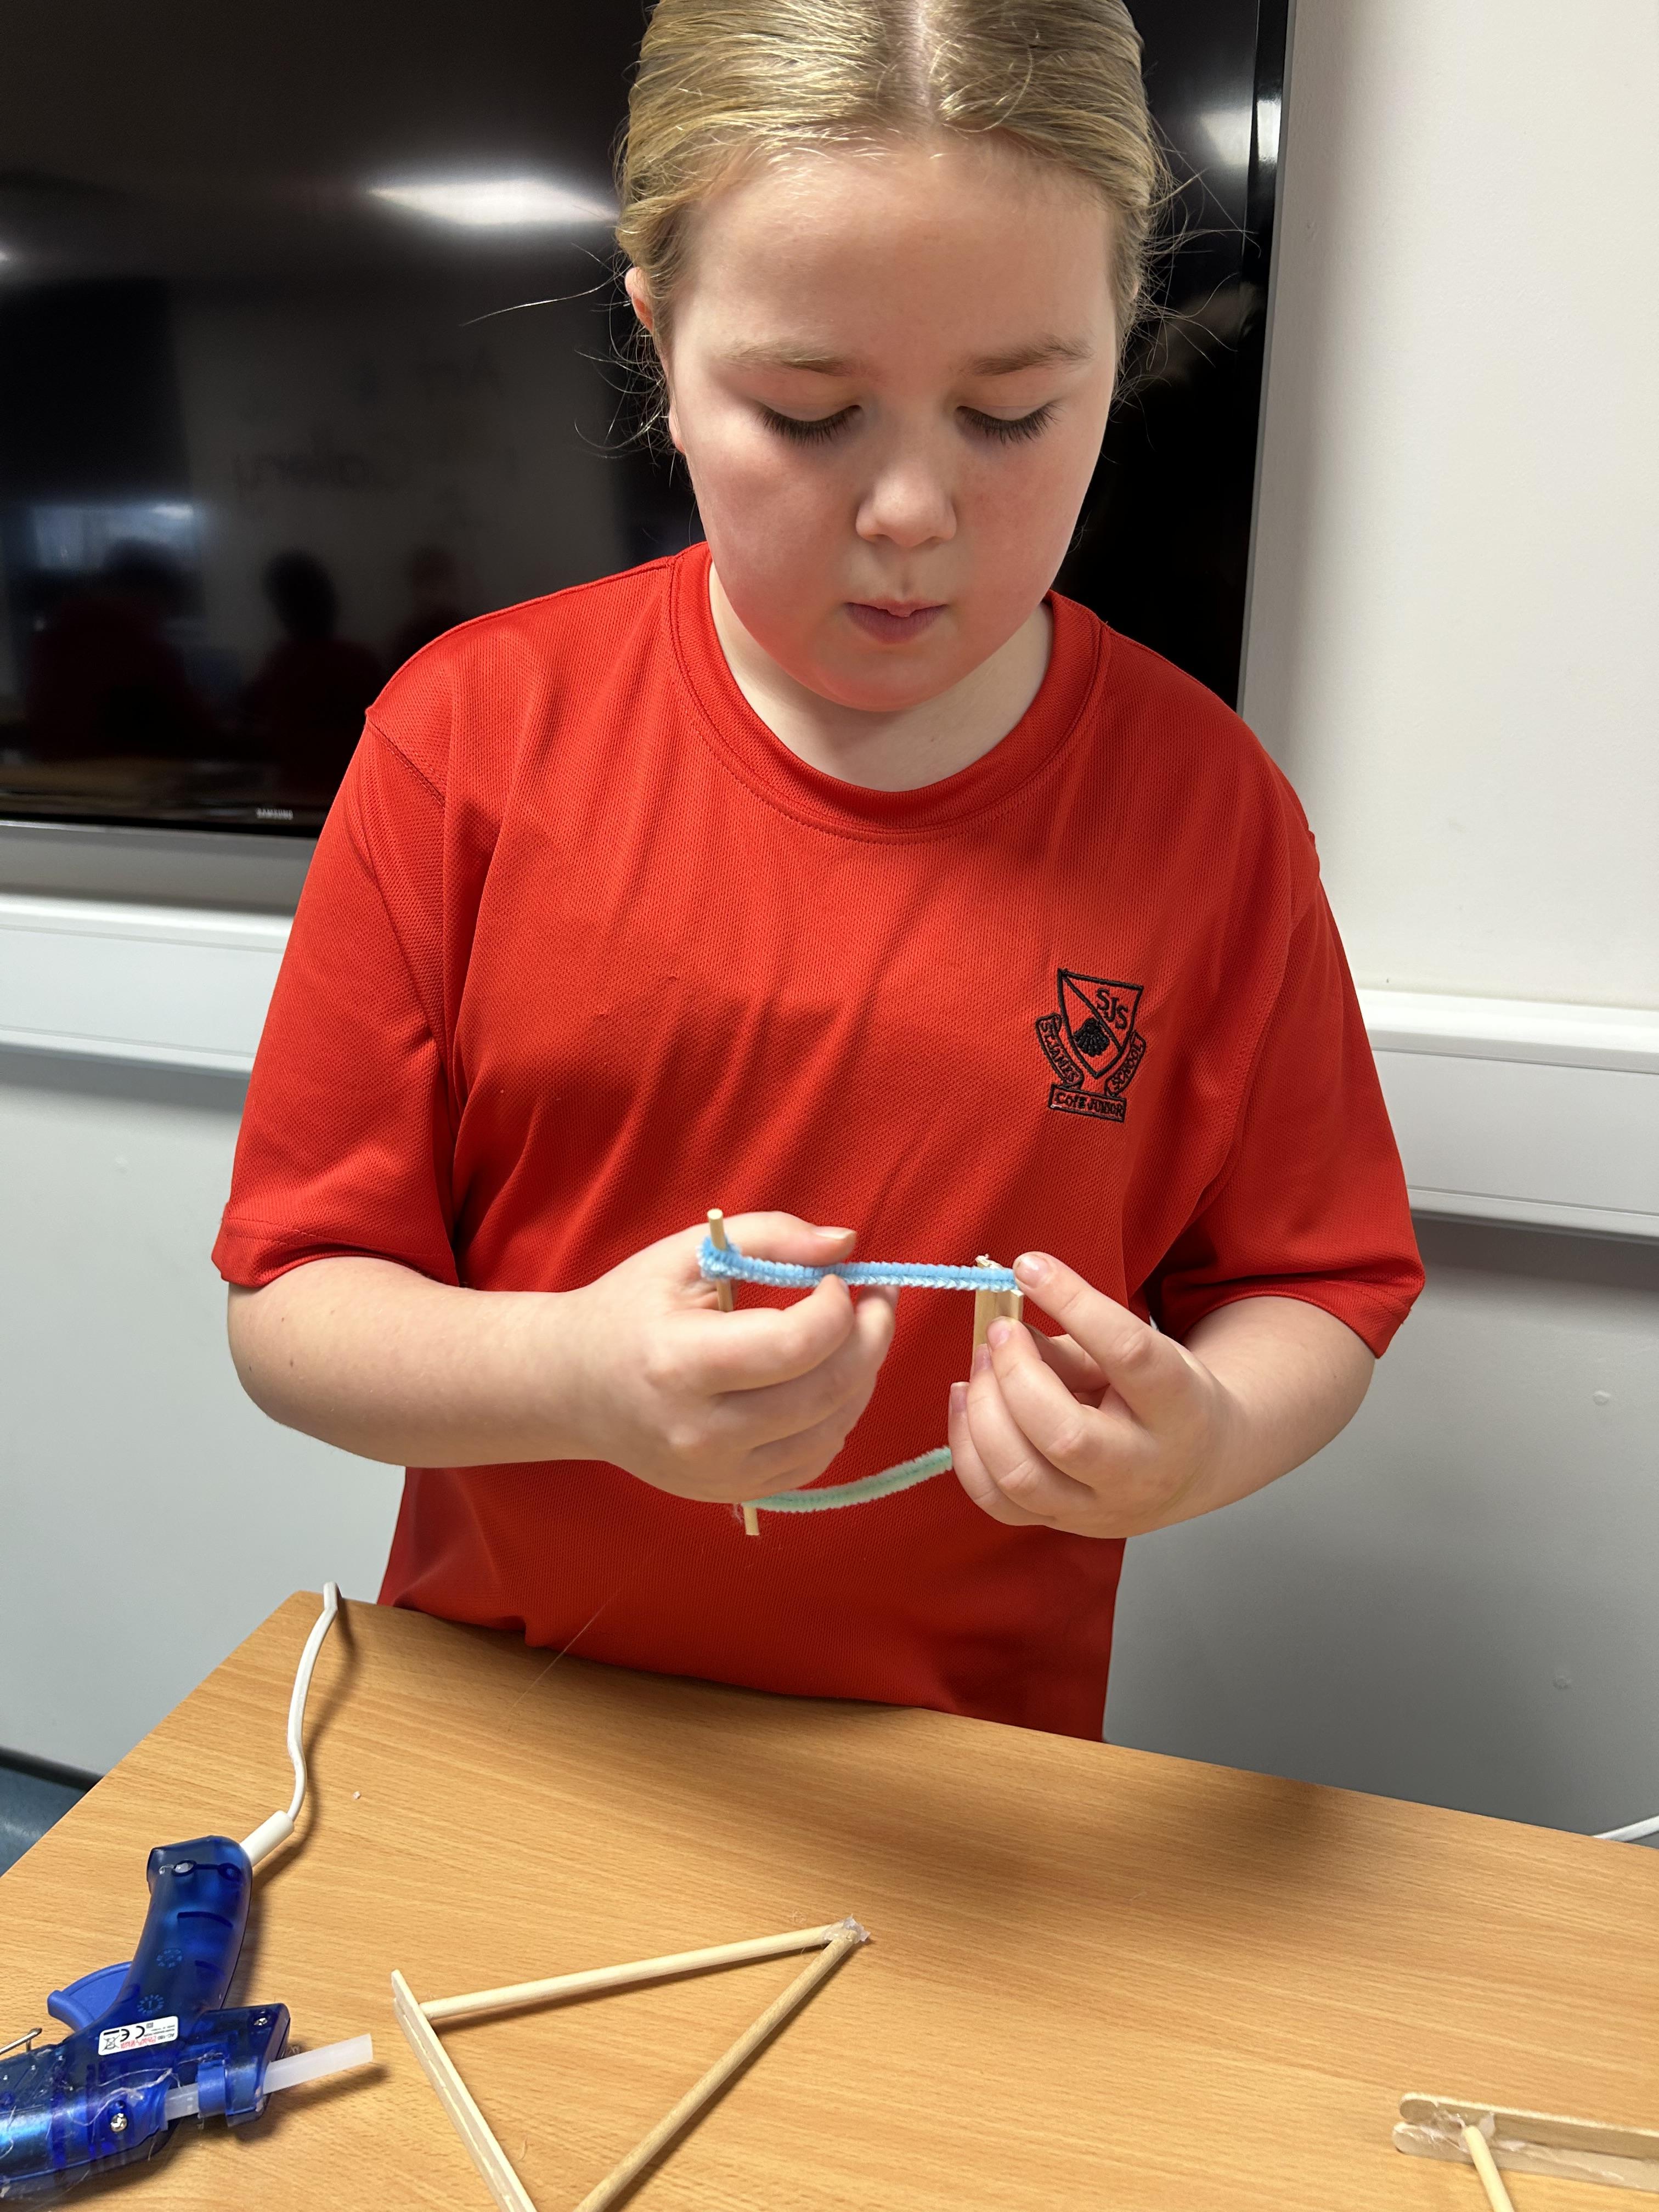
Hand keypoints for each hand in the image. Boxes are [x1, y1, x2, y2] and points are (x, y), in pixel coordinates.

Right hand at [560, 1213, 897, 1504]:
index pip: (795, 1345)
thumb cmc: (630, 1309)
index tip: (840, 1278)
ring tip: (854, 1334)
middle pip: (826, 1392)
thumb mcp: (687, 1253)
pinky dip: (837, 1416)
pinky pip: (816, 1460)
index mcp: (680, 1364)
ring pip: (833, 1430)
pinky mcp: (733, 1494)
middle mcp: (701, 1433)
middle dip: (872, 1337)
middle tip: (879, 1299)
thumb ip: (770, 1236)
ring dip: (863, 1376)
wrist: (572, 1388)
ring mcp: (719, 1474)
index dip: (839, 1308)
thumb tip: (848, 1243)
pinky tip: (824, 1379)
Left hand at [947, 1252, 1236, 1538]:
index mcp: (1179, 1407)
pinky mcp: (1063, 1525)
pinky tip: (966, 1401)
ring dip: (983, 1412)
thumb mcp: (1141, 1350)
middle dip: (1016, 1375)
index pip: (1128, 1354)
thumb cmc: (1161, 1393)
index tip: (1029, 1267)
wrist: (1200, 1463)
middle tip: (1001, 1331)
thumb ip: (1080, 1334)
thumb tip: (1008, 1318)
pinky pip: (996, 1500)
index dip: (1073, 1303)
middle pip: (1066, 1437)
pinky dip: (967, 1448)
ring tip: (980, 1364)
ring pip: (1021, 1477)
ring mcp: (1101, 1509)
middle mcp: (1143, 1469)